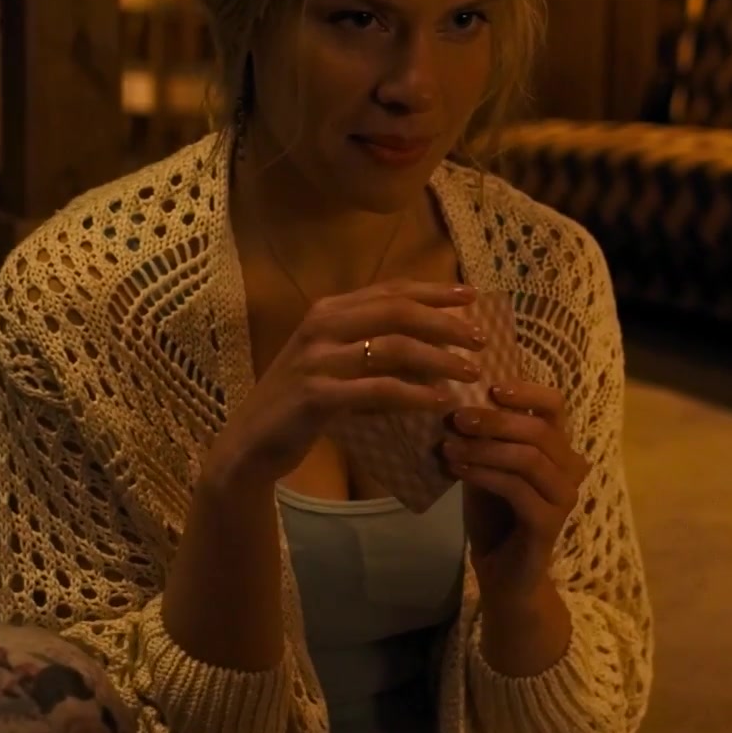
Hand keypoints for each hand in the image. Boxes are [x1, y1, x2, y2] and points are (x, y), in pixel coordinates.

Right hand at [205, 280, 486, 488]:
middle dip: (446, 323)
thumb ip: (373, 345)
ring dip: (439, 359)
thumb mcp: (335, 363)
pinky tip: (439, 401)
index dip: (434, 291)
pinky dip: (414, 394)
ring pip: (393, 348)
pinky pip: (378, 389)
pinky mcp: (315, 394)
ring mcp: (316, 358)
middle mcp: (321, 325)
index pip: (391, 290)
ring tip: (470, 372)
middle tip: (480, 339)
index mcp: (329, 310)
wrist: (250, 442)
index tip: (472, 296)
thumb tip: (436, 340)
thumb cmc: (301, 402)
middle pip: (398, 311)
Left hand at [441, 382, 587, 601]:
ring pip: (528, 458)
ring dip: (485, 448)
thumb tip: (454, 398)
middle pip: (539, 430)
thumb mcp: (485, 465)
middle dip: (495, 420)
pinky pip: (517, 488)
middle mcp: (570, 469)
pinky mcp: (550, 523)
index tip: (490, 386)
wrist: (502, 572)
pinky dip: (485, 474)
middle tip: (456, 417)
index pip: (555, 405)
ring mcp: (565, 497)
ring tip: (448, 445)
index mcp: (558, 448)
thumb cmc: (494, 515)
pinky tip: (457, 469)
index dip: (526, 391)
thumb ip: (481, 436)